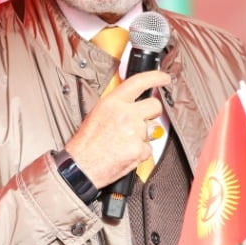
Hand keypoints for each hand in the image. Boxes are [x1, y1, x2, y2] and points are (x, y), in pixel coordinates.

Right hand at [64, 69, 169, 186]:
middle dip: (153, 112)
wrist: (81, 166)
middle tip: (142, 120)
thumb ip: (117, 106)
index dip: (155, 77)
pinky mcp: (139, 149)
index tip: (164, 78)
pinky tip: (126, 153)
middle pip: (154, 105)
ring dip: (145, 135)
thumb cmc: (86, 143)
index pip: (139, 82)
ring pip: (154, 129)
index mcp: (113, 103)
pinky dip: (140, 152)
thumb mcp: (98, 114)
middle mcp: (125, 114)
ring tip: (126, 141)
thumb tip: (132, 103)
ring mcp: (134, 131)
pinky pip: (149, 148)